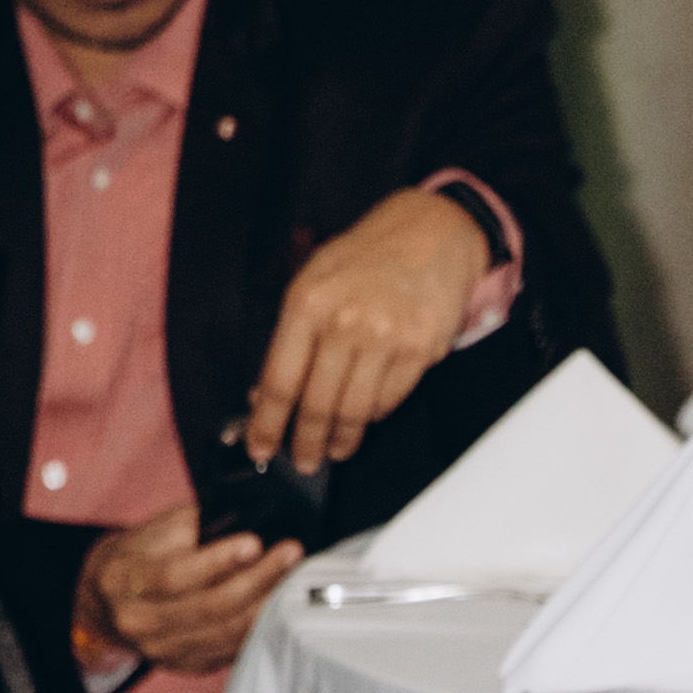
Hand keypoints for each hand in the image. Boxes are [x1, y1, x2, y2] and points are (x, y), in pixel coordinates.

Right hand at [74, 504, 299, 679]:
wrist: (109, 601)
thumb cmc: (139, 556)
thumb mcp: (153, 530)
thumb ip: (194, 526)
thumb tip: (249, 520)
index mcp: (123, 581)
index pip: (174, 576)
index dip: (218, 560)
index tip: (254, 541)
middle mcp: (138, 622)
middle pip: (206, 608)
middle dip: (256, 579)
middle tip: (289, 553)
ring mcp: (162, 650)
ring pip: (225, 633)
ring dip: (267, 603)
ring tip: (294, 575)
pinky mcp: (187, 664)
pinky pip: (232, 648)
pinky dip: (261, 625)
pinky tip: (282, 602)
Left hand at [243, 185, 492, 473]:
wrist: (432, 233)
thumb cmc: (367, 257)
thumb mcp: (314, 281)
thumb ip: (291, 336)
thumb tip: (267, 396)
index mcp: (308, 302)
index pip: (279, 381)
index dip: (266, 424)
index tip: (260, 447)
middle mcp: (345, 322)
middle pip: (316, 404)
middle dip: (304, 443)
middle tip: (302, 460)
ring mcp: (386, 338)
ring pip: (354, 411)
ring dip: (341, 439)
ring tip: (334, 448)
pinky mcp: (421, 350)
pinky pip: (388, 400)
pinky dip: (373, 414)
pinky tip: (366, 414)